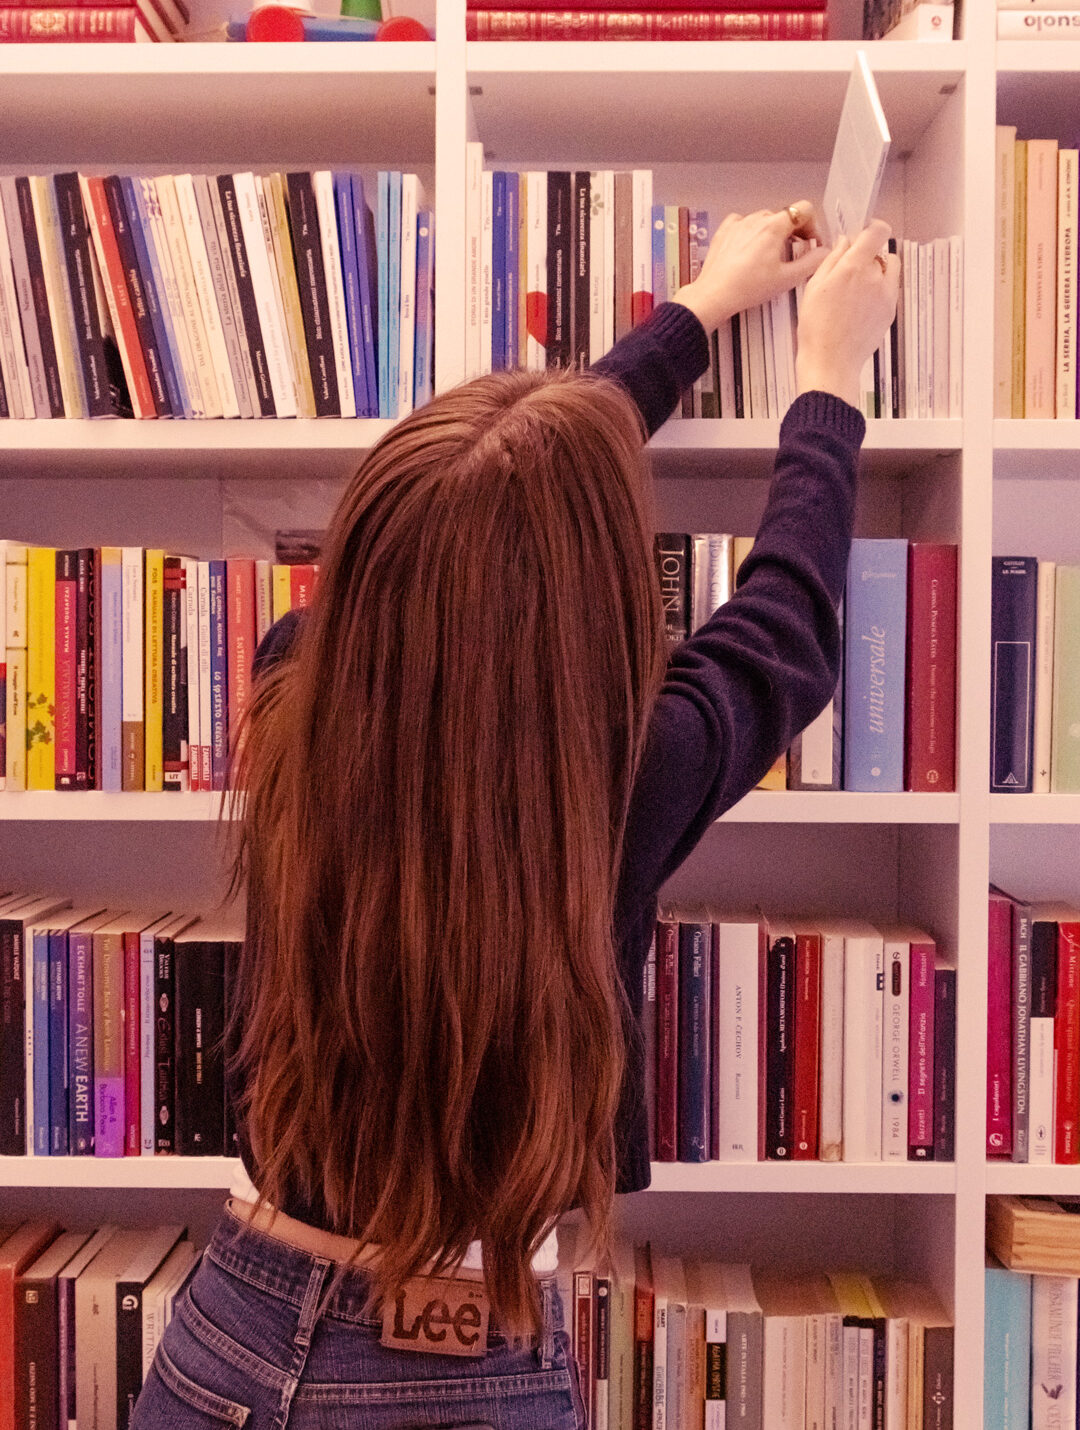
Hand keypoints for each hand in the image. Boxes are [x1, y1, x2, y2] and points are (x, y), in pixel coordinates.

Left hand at [672, 203, 828, 332]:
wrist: (715, 294)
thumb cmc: (749, 287)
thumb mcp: (787, 278)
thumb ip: (811, 262)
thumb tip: (824, 252)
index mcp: (775, 226)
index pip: (804, 209)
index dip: (813, 225)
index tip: (811, 242)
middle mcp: (756, 218)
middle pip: (784, 216)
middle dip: (794, 231)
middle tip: (794, 252)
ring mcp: (739, 222)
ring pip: (764, 220)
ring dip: (772, 232)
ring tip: (771, 254)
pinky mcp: (725, 230)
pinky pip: (743, 223)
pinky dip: (751, 232)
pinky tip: (750, 248)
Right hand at [795, 219, 899, 409]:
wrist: (830, 362)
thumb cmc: (816, 328)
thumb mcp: (814, 287)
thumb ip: (832, 259)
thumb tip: (844, 242)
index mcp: (853, 267)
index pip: (878, 231)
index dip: (873, 228)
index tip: (864, 233)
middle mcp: (875, 277)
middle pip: (879, 252)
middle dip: (866, 256)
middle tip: (847, 272)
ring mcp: (886, 295)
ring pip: (888, 269)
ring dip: (877, 271)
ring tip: (857, 288)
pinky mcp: (890, 311)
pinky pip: (889, 289)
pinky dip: (879, 289)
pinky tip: (860, 306)